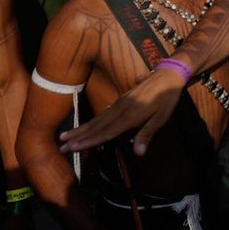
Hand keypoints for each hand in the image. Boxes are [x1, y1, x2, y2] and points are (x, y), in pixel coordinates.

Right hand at [60, 66, 185, 154]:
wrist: (167, 76)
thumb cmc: (167, 99)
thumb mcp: (161, 118)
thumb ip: (147, 134)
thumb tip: (138, 153)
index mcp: (129, 116)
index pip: (106, 132)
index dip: (89, 141)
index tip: (73, 147)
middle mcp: (119, 109)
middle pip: (96, 126)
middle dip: (78, 137)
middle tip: (61, 146)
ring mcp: (118, 104)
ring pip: (97, 119)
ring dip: (81, 129)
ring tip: (65, 136)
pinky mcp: (120, 100)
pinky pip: (102, 114)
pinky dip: (91, 122)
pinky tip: (85, 127)